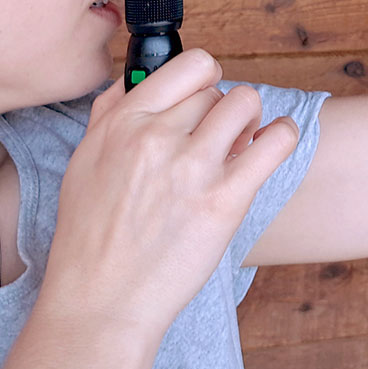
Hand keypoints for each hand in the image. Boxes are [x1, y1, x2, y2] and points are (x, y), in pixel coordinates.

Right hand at [41, 50, 299, 338]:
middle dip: (222, 114)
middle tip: (216, 144)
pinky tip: (273, 145)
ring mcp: (192, 167)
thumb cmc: (91, 239)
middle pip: (218, 91)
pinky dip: (284, 135)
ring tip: (239, 148)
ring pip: (247, 104)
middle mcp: (156, 137)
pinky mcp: (224, 199)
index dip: (205, 78)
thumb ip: (110, 114)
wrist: (101, 303)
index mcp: (122, 124)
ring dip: (250, 122)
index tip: (206, 97)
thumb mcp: (84, 163)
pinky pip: (277, 140)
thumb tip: (134, 76)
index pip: (188, 65)